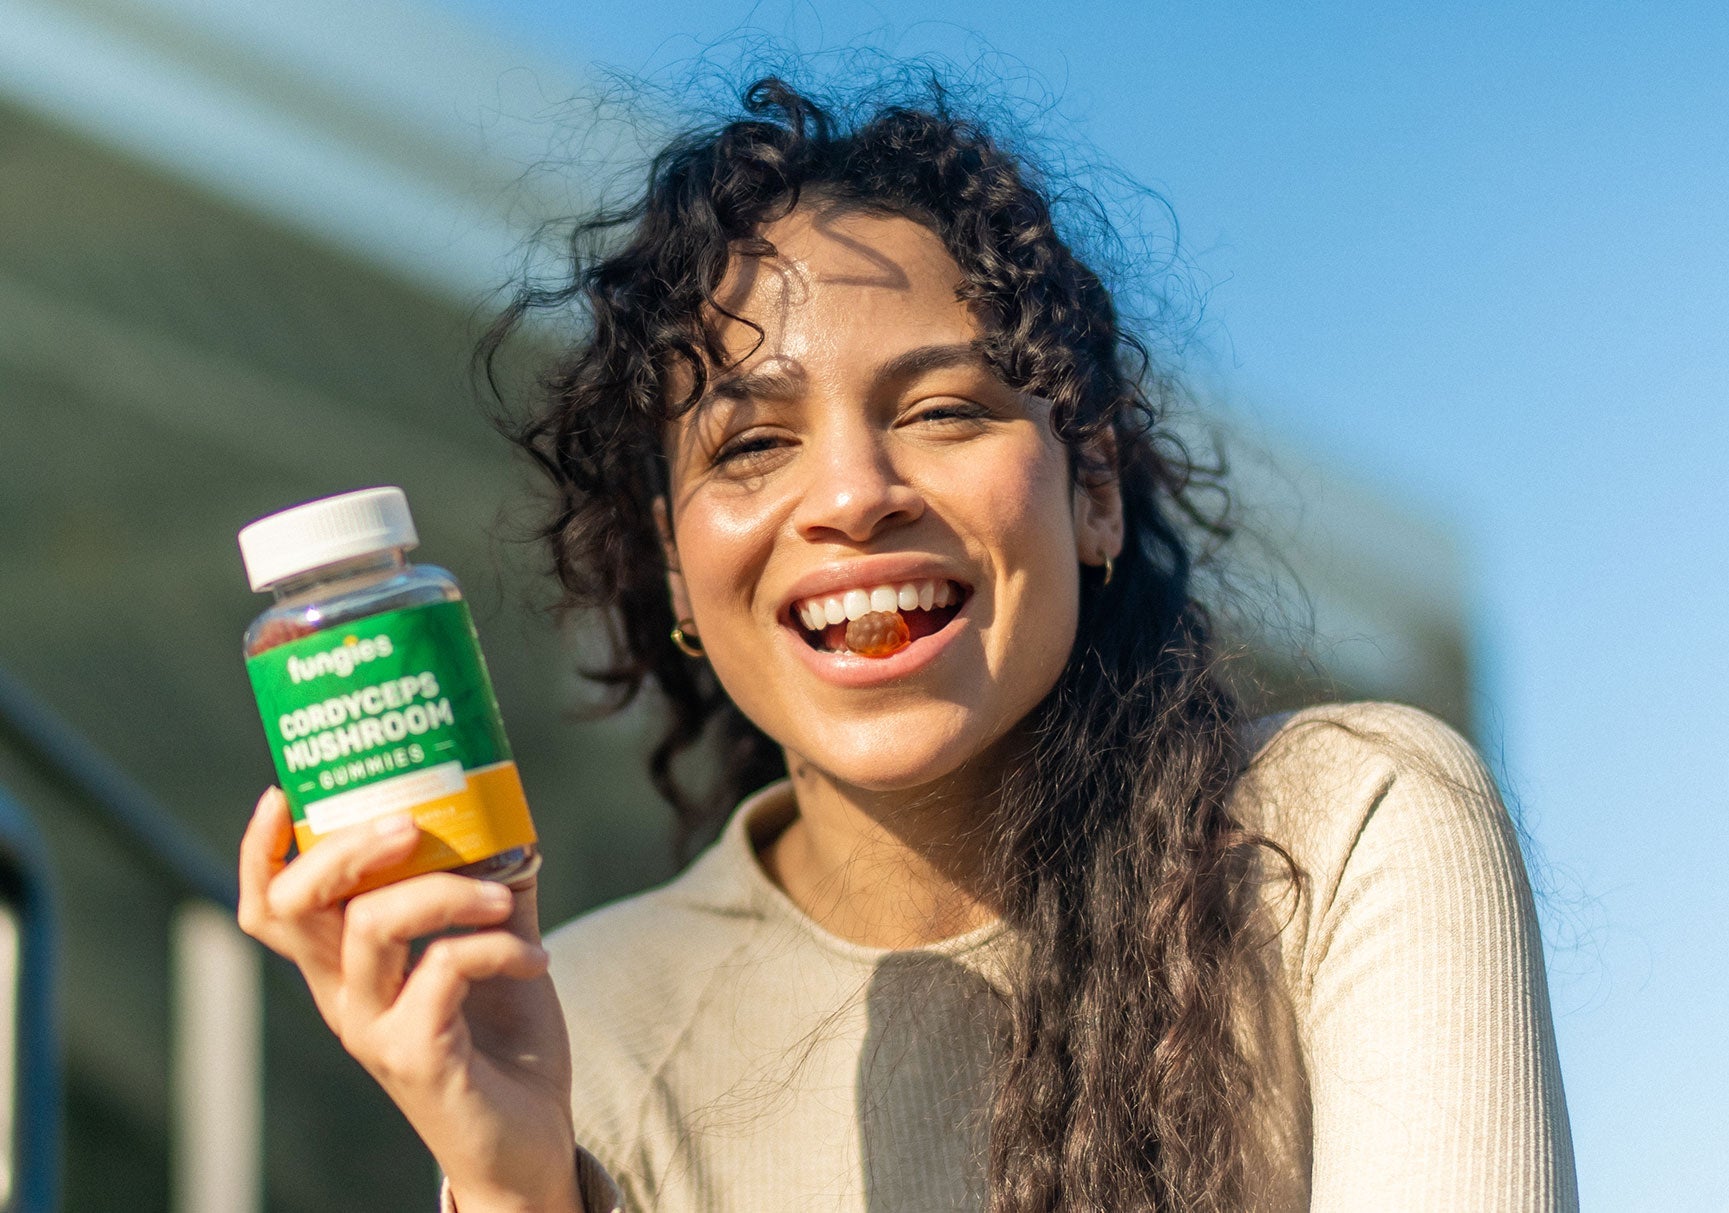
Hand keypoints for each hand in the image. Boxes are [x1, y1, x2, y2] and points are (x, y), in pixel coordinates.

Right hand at [237, 789, 580, 1212]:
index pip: (272, 905)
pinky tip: (535, 958)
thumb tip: (509, 821)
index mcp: (346, 968)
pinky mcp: (416, 1056)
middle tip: (410, 824)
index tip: (285, 793)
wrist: (528, 1147)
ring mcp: (374, 1029)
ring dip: (446, 890)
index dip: (262, 850)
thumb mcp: (494, 951)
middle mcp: (344, 997)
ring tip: (503, 896)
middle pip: (298, 904)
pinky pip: (443, 968)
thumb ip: (491, 889)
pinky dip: (495, 945)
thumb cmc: (503, 1046)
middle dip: (348, 847)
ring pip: (373, 924)